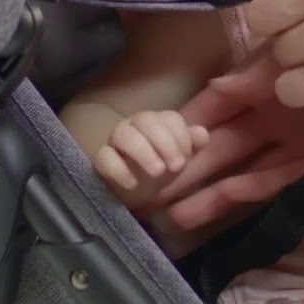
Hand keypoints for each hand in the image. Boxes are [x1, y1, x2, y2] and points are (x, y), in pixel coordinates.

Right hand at [94, 110, 210, 208]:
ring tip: (158, 172)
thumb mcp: (178, 158)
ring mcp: (115, 141)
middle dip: (165, 143)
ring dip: (143, 152)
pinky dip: (118, 169)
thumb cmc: (159, 166)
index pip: (169, 118)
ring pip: (124, 135)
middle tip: (176, 167)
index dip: (180, 136)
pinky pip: (104, 157)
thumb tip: (202, 134)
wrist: (131, 185)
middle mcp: (135, 126)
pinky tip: (132, 183)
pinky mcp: (101, 159)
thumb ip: (191, 144)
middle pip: (146, 121)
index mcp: (157, 122)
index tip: (185, 158)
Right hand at [149, 47, 303, 229]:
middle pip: (224, 143)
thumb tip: (220, 85)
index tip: (154, 137)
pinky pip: (279, 177)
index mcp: (266, 79)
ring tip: (174, 214)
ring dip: (211, 189)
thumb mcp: (297, 48)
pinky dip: (250, 189)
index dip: (188, 121)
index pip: (217, 102)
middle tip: (149, 192)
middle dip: (189, 167)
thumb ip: (260, 69)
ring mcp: (294, 138)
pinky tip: (222, 198)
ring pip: (245, 167)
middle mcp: (275, 111)